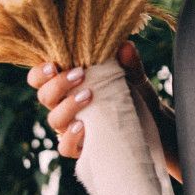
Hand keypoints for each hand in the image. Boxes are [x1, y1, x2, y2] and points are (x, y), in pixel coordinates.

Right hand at [27, 42, 157, 158]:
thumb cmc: (136, 94)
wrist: (155, 121)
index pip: (40, 78)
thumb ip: (129, 62)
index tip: (53, 65)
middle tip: (80, 74)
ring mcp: (72, 128)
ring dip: (67, 107)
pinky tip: (83, 126)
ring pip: (54, 120)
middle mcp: (65, 106)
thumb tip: (125, 46)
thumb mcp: (134, 76)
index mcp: (69, 85)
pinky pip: (65, 147)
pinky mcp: (82, 147)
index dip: (40, 72)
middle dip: (58, 85)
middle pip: (44, 97)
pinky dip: (71, 137)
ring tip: (89, 95)